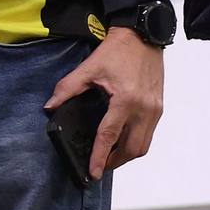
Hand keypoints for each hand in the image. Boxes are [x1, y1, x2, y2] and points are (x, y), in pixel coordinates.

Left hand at [47, 29, 163, 178]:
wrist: (143, 36)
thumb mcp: (88, 68)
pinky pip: (148, 134)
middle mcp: (144, 109)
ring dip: (125, 155)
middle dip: (113, 161)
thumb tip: (50, 107)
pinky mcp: (159, 108)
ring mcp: (155, 110)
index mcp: (125, 100)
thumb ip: (67, 89)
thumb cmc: (117, 51)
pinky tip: (121, 141)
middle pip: (131, 149)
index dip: (99, 157)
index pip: (109, 136)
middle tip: (97, 165)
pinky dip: (134, 143)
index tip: (92, 173)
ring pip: (143, 145)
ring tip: (108, 157)